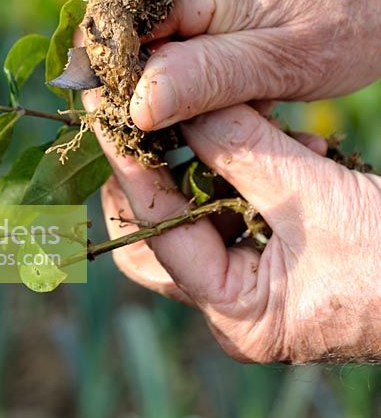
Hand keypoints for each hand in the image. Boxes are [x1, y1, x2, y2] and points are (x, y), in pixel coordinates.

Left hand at [94, 101, 380, 362]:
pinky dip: (249, 166)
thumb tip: (177, 104)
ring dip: (206, 162)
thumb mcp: (313, 195)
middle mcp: (238, 304)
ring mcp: (260, 279)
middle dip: (148, 175)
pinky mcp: (282, 251)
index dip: (129, 167)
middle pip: (160, 237)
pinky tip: (282, 139)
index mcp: (239, 313)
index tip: (104, 112)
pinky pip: (243, 205)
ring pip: (200, 215)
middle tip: (135, 119)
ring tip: (218, 117)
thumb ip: (241, 147)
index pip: (158, 234)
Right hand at [130, 0, 380, 130]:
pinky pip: (173, 24)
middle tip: (221, 113)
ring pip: (152, 35)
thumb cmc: (351, 17)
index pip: (118, 35)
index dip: (130, 88)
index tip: (165, 130)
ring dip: (185, 76)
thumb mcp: (282, 61)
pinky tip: (241, 75)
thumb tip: (134, 106)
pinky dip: (198, 59)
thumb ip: (205, 78)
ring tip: (243, 93)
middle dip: (163, 84)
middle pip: (130, 34)